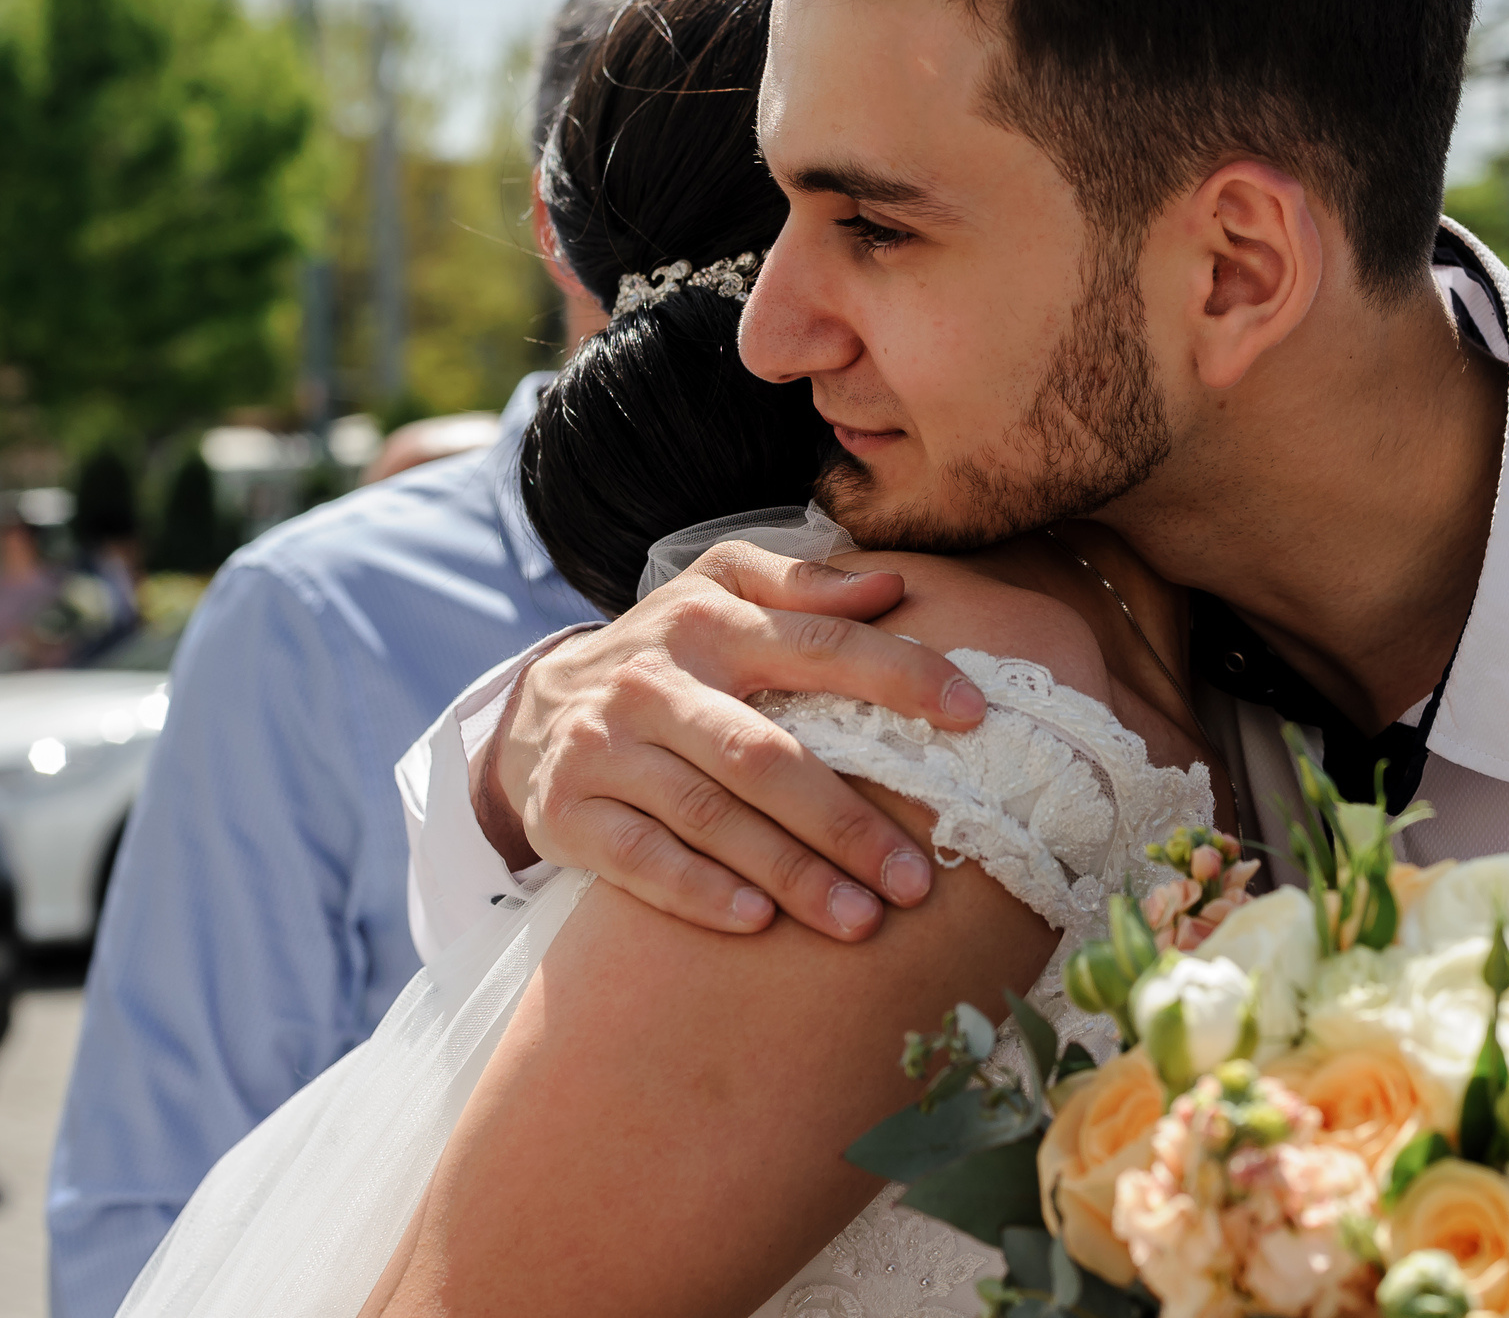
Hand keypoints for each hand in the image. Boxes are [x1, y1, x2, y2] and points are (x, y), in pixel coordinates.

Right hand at [485, 543, 989, 939]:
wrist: (535, 712)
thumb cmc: (667, 655)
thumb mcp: (721, 594)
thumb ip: (804, 587)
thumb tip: (894, 585)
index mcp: (711, 622)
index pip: (820, 645)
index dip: (898, 676)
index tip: (973, 716)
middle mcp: (654, 680)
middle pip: (765, 754)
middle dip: (847, 821)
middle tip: (917, 879)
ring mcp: (605, 747)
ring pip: (710, 816)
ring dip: (790, 873)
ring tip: (861, 920)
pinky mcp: (568, 811)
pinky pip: (641, 861)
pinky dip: (700, 893)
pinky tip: (759, 924)